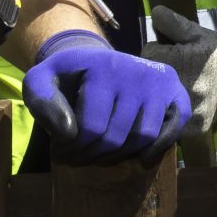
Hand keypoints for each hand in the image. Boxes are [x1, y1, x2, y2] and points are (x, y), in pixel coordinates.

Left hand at [20, 31, 190, 162]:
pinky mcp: (175, 91)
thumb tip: (69, 132)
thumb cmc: (68, 78)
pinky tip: (139, 155)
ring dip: (120, 155)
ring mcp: (159, 81)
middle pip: (117, 136)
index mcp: (103, 67)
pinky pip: (174, 128)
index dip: (72, 148)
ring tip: (102, 153)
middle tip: (79, 156)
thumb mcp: (41, 81)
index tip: (61, 148)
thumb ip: (42, 101)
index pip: (91, 128)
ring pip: (143, 137)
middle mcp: (136, 71)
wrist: (95, 61)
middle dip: (92, 155)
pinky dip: (157, 148)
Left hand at [144, 6, 216, 132]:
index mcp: (173, 60)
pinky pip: (172, 123)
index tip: (169, 52)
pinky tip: (184, 106)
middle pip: (149, 80)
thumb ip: (174, 24)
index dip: (157, 51)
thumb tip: (155, 12)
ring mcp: (184, 108)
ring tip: (179, 88)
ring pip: (157, 102)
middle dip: (157, 74)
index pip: (148, 53)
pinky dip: (174, 116)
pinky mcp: (193, 125)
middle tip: (176, 71)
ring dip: (163, 96)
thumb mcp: (198, 35)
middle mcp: (175, 86)